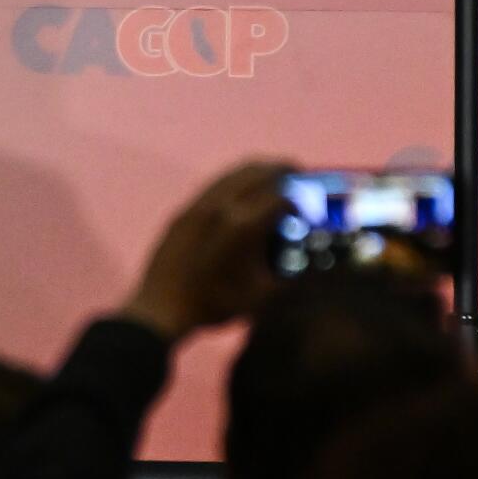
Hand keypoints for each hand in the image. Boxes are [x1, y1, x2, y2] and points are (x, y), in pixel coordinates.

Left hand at [119, 159, 294, 341]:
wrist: (162, 308)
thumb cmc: (217, 304)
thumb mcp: (265, 294)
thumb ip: (294, 272)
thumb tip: (315, 258)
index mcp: (243, 224)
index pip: (280, 196)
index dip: (300, 199)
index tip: (309, 207)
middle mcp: (220, 205)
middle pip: (256, 172)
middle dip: (281, 170)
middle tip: (297, 173)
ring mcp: (197, 204)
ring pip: (232, 172)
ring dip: (256, 170)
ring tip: (274, 175)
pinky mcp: (183, 209)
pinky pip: (214, 183)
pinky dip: (234, 179)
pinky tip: (243, 190)